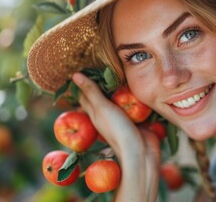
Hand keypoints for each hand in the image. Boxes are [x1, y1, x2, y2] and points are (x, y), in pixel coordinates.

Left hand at [72, 72, 160, 200]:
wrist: (141, 152)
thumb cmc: (118, 130)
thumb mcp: (102, 108)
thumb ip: (91, 91)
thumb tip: (74, 75)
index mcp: (95, 113)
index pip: (85, 95)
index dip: (83, 82)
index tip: (83, 66)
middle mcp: (108, 114)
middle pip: (103, 95)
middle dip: (104, 82)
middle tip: (105, 63)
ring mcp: (123, 117)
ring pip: (120, 99)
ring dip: (121, 89)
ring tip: (123, 70)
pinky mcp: (138, 120)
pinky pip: (135, 106)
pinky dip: (136, 97)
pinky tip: (140, 86)